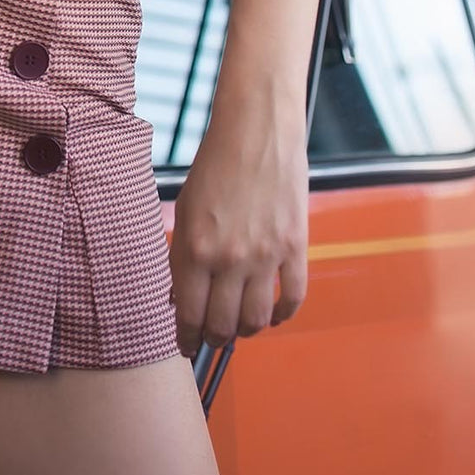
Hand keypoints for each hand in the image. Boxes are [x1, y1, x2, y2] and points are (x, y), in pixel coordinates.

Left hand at [167, 100, 308, 357]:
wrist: (256, 129)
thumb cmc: (215, 164)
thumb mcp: (186, 209)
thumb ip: (183, 255)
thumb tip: (179, 296)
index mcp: (195, 249)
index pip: (188, 314)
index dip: (186, 337)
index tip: (186, 345)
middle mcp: (229, 259)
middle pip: (223, 326)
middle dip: (215, 339)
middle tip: (212, 338)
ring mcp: (265, 256)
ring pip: (258, 320)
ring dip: (248, 330)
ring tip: (241, 325)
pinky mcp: (295, 247)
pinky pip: (293, 298)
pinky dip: (284, 314)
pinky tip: (275, 314)